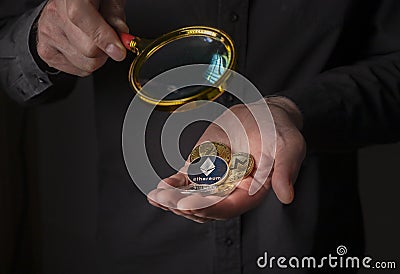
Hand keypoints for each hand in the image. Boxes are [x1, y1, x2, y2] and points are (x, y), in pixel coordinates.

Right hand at [36, 0, 127, 75]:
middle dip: (107, 50)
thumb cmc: (90, 1)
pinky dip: (88, 64)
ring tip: (95, 42)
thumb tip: (121, 38)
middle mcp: (55, 13)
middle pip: (88, 49)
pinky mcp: (46, 51)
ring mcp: (48, 33)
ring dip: (99, 59)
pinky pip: (78, 70)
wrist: (66, 5)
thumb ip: (115, 14)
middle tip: (109, 39)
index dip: (103, 37)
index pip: (81, 17)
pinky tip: (85, 49)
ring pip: (85, 64)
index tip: (119, 51)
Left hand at [148, 97, 305, 222]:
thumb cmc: (279, 130)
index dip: (208, 208)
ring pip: (191, 199)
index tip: (187, 204)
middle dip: (183, 205)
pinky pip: (185, 183)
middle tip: (165, 198)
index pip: (229, 207)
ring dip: (173, 200)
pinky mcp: (202, 169)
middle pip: (205, 207)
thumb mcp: (288, 145)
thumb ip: (285, 169)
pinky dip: (171, 187)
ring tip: (157, 195)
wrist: (262, 115)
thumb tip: (286, 196)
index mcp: (252, 191)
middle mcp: (231, 191)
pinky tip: (157, 190)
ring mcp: (214, 181)